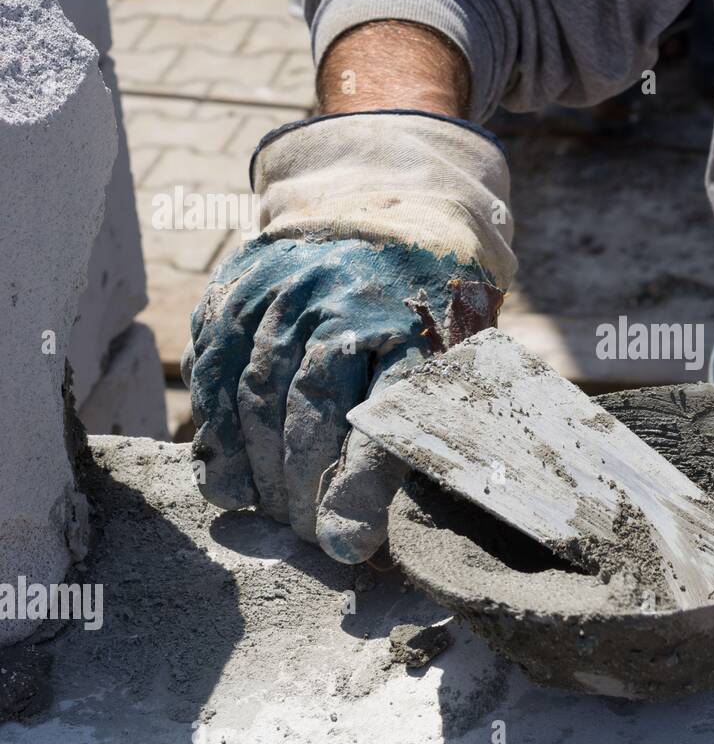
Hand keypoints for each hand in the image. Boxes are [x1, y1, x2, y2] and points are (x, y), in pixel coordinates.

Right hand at [183, 111, 512, 560]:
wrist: (397, 196)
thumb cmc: (443, 295)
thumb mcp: (467, 346)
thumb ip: (442, 415)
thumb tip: (412, 509)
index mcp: (416, 325)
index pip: (381, 423)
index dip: (360, 492)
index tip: (349, 548)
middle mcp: (345, 305)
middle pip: (309, 419)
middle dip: (306, 495)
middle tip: (311, 540)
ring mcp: (286, 293)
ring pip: (256, 400)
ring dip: (259, 475)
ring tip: (272, 519)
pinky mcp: (242, 288)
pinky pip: (216, 371)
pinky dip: (216, 432)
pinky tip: (225, 480)